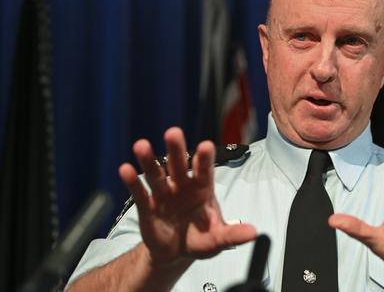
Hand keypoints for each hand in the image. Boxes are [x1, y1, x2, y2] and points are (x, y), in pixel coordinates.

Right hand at [119, 127, 256, 267]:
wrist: (176, 253)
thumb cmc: (200, 238)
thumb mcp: (218, 239)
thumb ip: (233, 234)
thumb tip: (254, 232)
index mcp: (203, 189)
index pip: (204, 170)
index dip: (204, 158)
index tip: (205, 146)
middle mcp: (182, 186)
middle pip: (179, 164)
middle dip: (176, 149)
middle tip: (173, 132)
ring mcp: (164, 194)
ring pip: (156, 173)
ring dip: (148, 160)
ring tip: (141, 146)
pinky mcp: (147, 206)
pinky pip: (139, 192)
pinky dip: (132, 181)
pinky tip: (125, 169)